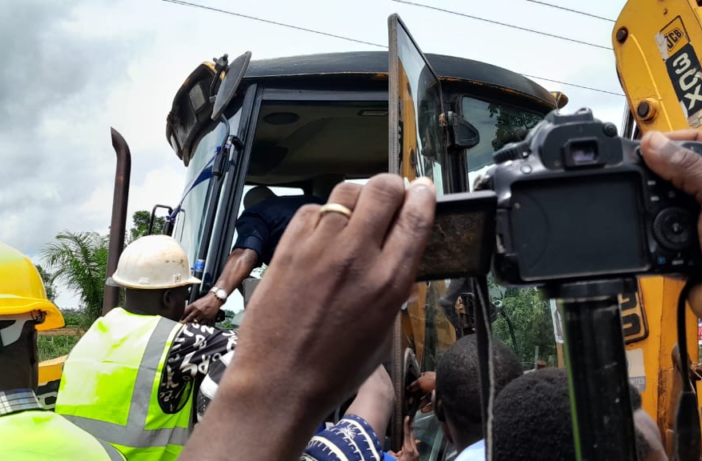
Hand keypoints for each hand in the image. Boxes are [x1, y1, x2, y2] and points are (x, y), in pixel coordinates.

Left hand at [181, 174, 436, 459]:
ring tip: (356, 212)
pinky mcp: (288, 247)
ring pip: (345, 191)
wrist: (278, 381)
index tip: (422, 189)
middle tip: (389, 197)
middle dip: (392, 186)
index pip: (416, 216)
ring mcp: (319, 247)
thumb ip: (393, 291)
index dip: (422, 195)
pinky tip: (323, 232)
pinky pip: (311, 211)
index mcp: (389, 281)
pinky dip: (322, 215)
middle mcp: (357, 256)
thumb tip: (399, 263)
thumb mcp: (382, 334)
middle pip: (382, 189)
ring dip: (357, 196)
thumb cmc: (334, 370)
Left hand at [183, 293, 221, 324]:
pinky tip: (197, 325)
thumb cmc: (206, 300)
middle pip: (188, 318)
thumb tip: (185, 313)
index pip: (185, 312)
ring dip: (192, 324)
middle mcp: (197, 311)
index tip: (179, 319)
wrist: (215, 299)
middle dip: (184, 322)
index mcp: (193, 305)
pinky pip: (201, 324)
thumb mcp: (196, 302)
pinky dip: (199, 325)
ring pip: (195, 322)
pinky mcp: (207, 318)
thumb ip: (191, 307)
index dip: (181, 316)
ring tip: (189, 325)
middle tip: (182, 325)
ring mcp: (202, 315)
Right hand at [387, 416, 419, 460]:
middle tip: (408, 418)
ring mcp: (416, 453)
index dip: (406, 426)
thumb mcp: (394, 460)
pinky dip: (408, 441)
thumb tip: (391, 452)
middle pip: (411, 436)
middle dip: (409, 427)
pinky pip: (412, 445)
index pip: (407, 435)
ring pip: (412, 441)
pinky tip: (405, 440)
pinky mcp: (416, 456)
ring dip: (408, 434)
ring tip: (406, 426)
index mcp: (409, 450)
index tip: (407, 417)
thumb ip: (391, 455)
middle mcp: (414, 450)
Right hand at [408, 371, 435, 411]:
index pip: (418, 382)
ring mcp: (436, 392)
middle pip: (421, 391)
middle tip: (410, 402)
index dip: (413, 387)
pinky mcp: (439, 399)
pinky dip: (427, 407)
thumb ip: (414, 384)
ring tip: (416, 407)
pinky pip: (432, 404)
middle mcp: (431, 384)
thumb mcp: (420, 381)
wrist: (446, 388)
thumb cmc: (433, 381)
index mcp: (427, 377)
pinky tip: (423, 410)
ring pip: (426, 399)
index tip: (409, 392)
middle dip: (415, 397)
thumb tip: (409, 388)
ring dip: (420, 403)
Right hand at [641, 130, 701, 377]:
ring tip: (653, 211)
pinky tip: (655, 235)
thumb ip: (690, 170)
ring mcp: (701, 220)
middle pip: (680, 170)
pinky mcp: (681, 242)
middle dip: (661, 175)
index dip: (680, 139)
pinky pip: (655, 229)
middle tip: (641, 172)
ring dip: (656, 209)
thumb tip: (654, 145)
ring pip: (664, 200)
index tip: (652, 141)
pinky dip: (652, 233)